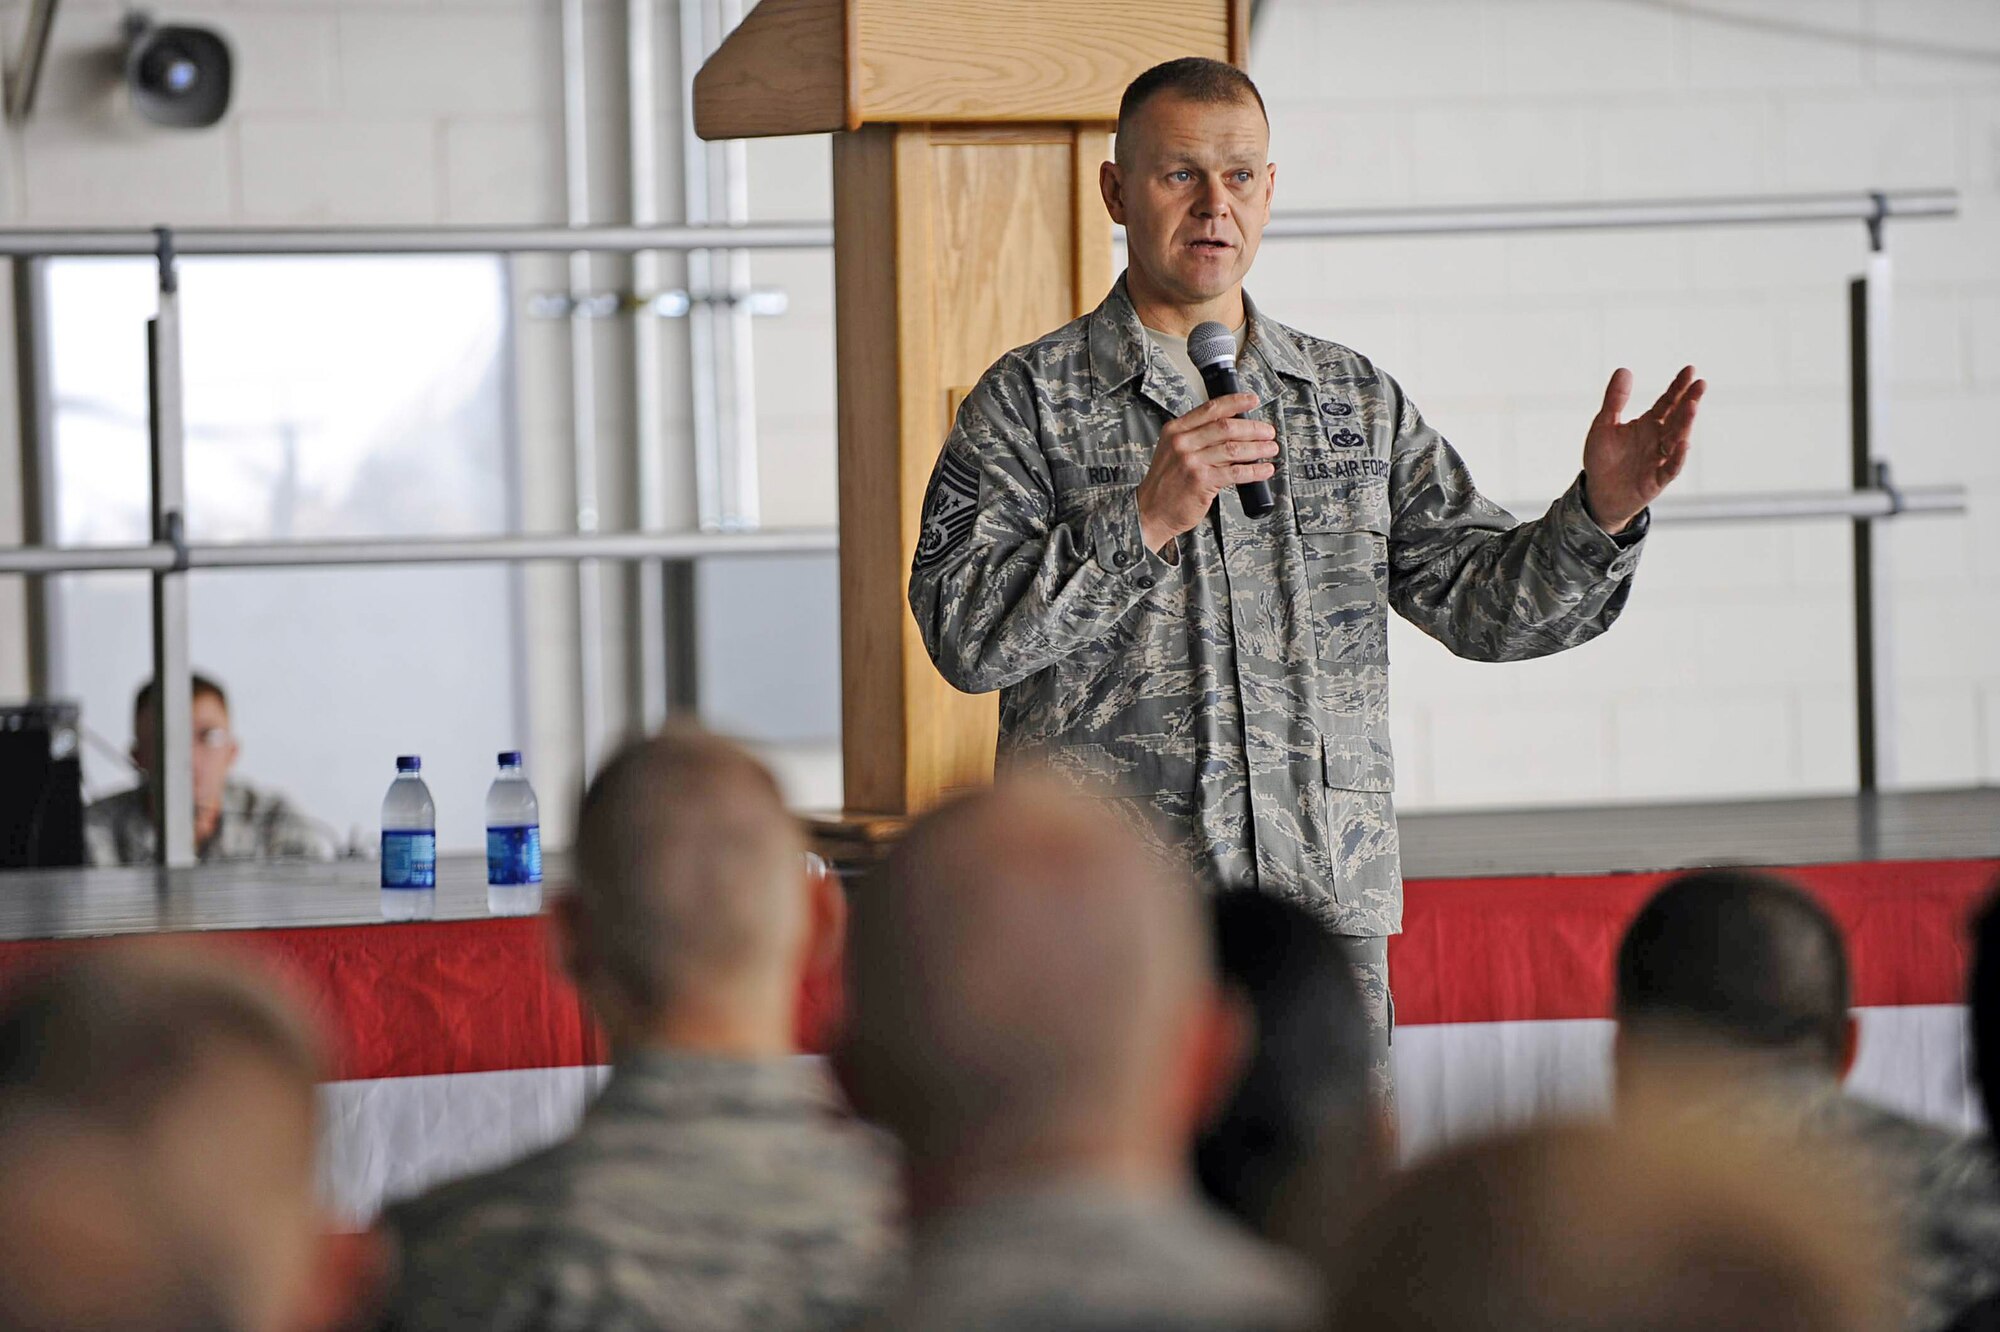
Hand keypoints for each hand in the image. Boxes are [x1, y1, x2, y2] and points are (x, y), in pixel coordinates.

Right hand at [1135, 393, 1277, 551]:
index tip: (1253, 400)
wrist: (1150, 511)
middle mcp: (1182, 443)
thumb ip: (1197, 437)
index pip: (1211, 409)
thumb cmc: (1166, 483)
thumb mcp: (1173, 451)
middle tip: (1269, 432)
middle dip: (1254, 428)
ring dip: (1258, 448)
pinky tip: (1265, 470)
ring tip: (1271, 449)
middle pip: (1226, 427)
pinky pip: (1236, 472)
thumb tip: (1234, 429)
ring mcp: (1191, 462)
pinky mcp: (1201, 481)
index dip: (1236, 402)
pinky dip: (1255, 470)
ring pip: (1234, 448)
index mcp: (1175, 430)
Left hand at [1582, 366, 1705, 533]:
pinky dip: (1677, 458)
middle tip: (1700, 384)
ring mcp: (1660, 459)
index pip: (1667, 402)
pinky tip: (1683, 445)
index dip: (1678, 387)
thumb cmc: (1603, 458)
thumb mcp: (1604, 425)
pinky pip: (1670, 468)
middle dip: (1689, 401)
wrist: (1598, 493)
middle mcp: (1659, 439)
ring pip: (1677, 440)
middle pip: (1677, 418)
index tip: (1690, 370)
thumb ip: (1615, 400)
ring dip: (1685, 424)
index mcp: (1649, 424)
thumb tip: (1624, 370)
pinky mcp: (1657, 480)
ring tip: (1692, 406)